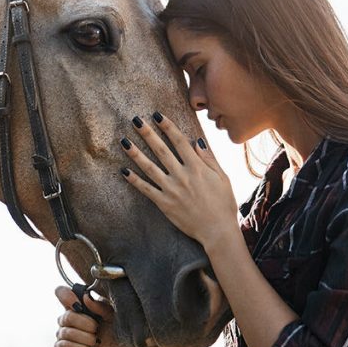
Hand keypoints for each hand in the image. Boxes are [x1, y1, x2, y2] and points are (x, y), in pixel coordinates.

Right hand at [52, 286, 135, 346]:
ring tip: (96, 341)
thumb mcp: (111, 316)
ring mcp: (62, 335)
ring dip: (85, 337)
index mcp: (77, 307)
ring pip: (66, 332)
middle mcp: (66, 319)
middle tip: (97, 329)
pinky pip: (63, 345)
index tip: (79, 305)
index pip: (61, 293)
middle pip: (66, 316)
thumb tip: (85, 297)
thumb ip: (100, 306)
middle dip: (84, 324)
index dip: (65, 295)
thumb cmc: (114, 332)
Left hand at [120, 112, 239, 251]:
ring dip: (135, 153)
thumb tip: (197, 141)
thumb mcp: (222, 178)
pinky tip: (123, 170)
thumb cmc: (223, 204)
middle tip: (135, 120)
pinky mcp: (164, 203)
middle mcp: (182, 175)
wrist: (217, 231)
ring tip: (124, 141)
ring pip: (149, 167)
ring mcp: (171, 189)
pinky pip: (146, 189)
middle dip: (147, 133)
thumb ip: (209, 159)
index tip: (157, 115)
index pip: (179, 141)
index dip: (167, 127)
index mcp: (197, 167)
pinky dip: (134, 180)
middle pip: (160, 150)